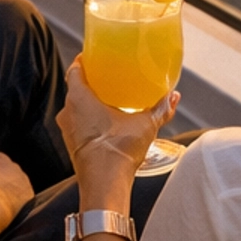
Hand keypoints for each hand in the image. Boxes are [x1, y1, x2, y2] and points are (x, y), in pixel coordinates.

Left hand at [58, 57, 177, 206]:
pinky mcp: (72, 146)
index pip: (75, 70)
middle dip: (91, 82)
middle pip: (75, 89)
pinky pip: (78, 125)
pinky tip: (105, 122)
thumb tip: (173, 97)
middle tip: (108, 77)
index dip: (84, 61)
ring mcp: (67, 130)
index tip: (95, 56)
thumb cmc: (118, 150)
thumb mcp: (144, 125)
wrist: (104, 184)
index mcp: (79, 98)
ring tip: (108, 99)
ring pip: (76, 108)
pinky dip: (88, 120)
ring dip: (88, 103)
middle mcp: (68, 111)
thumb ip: (159, 109)